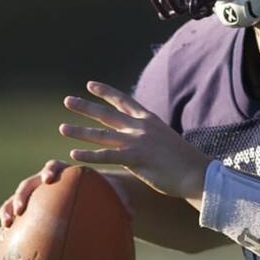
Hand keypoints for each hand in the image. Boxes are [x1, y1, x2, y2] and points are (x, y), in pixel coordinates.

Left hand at [60, 81, 210, 205]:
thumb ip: (150, 137)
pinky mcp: (136, 159)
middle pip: (107, 115)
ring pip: (102, 135)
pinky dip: (89, 155)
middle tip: (67, 101)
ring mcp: (138, 142)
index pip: (123, 101)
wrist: (198, 174)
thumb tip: (141, 140)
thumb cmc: (184, 161)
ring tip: (62, 128)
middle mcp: (141, 127)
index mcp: (149, 120)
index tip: (90, 85)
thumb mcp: (165, 140)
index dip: (106, 92)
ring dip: (80, 131)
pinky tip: (74, 153)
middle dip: (85, 107)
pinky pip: (107, 156)